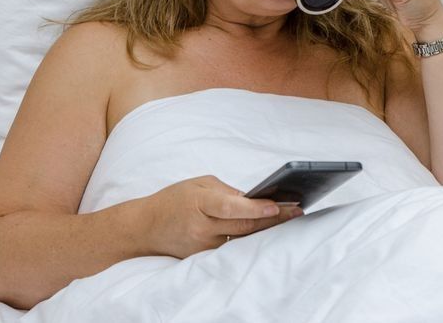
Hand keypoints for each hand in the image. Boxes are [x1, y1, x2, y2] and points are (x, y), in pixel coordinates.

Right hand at [144, 175, 302, 258]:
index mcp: (198, 203)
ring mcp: (203, 247)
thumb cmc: (173, 200)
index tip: (278, 205)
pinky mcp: (205, 258)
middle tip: (297, 210)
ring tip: (291, 218)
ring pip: (242, 239)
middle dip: (272, 219)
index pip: (231, 208)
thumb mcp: (198, 184)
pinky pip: (233, 247)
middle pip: (243, 227)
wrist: (145, 227)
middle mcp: (201, 228)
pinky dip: (251, 238)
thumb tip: (254, 200)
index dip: (255, 209)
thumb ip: (227, 192)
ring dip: (266, 229)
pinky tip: (269, 231)